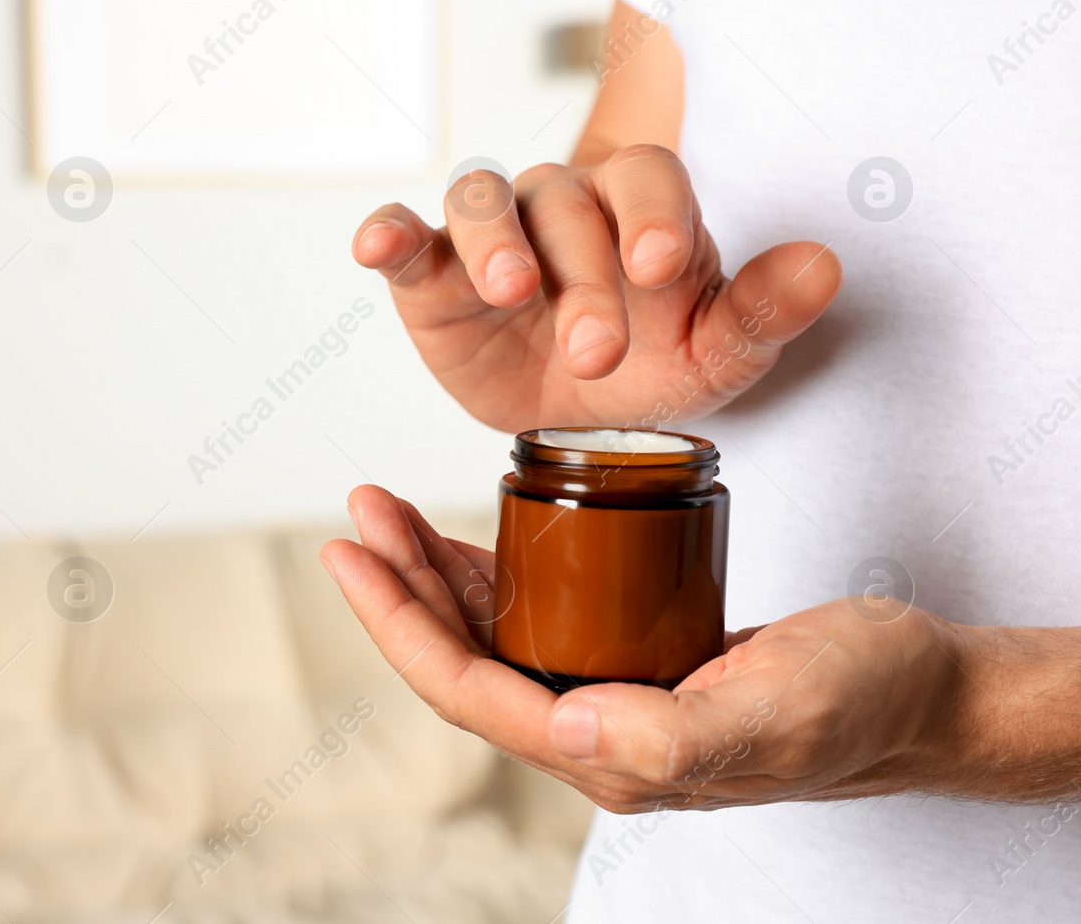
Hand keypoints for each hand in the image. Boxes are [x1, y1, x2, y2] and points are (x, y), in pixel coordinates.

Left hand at [321, 485, 966, 812]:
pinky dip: (487, 577)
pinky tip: (462, 541)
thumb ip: (673, 737)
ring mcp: (606, 700)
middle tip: (360, 514)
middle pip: (461, 662)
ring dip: (430, 578)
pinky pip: (531, 623)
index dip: (398, 625)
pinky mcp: (626, 662)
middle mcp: (593, 735)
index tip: (351, 553)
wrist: (919, 689)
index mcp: (609, 757)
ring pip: (488, 640)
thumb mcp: (777, 708)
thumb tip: (568, 729)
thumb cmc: (861, 697)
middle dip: (399, 589)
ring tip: (387, 513)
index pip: (468, 692)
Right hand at [352, 147, 842, 432]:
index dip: (652, 215)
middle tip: (596, 353)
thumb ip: (763, 310)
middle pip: (565, 205)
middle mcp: (565, 202)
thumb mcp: (715, 353)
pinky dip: (389, 232)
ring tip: (507, 290)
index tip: (659, 268)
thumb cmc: (655, 360)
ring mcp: (495, 232)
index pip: (647, 180)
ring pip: (482, 199)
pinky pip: (407, 235)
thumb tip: (824, 265)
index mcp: (640, 204)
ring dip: (491, 240)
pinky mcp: (432, 272)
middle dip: (583, 277)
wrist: (581, 407)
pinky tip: (378, 245)